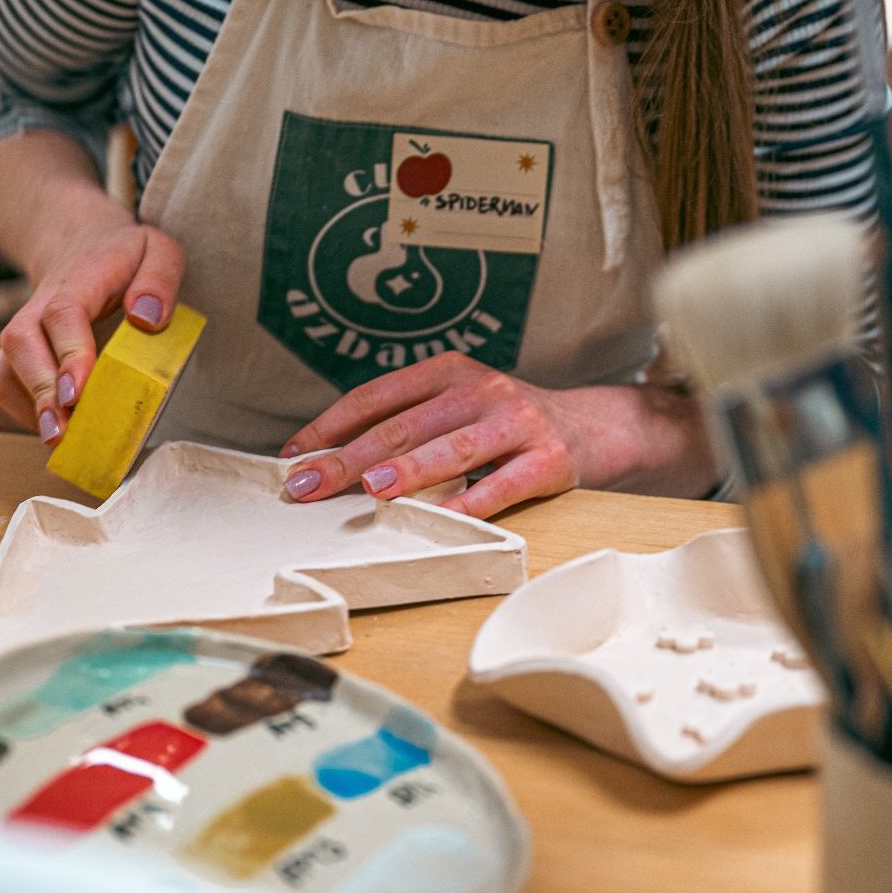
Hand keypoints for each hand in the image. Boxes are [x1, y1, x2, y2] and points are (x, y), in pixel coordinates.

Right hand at [0, 222, 183, 443]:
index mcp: (80, 279)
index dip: (69, 353)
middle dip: (40, 391)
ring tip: (59, 441)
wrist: (83, 247)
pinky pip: (3, 384)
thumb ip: (160, 279)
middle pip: (22, 343)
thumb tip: (147, 318)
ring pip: (6, 368)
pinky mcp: (15, 353)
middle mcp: (39, 305)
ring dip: (29, 408)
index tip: (77, 391)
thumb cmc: (126, 259)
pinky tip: (58, 427)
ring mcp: (24, 329)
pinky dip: (23, 411)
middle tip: (63, 431)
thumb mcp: (159, 251)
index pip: (64, 313)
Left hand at [278, 352, 716, 517]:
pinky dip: (471, 505)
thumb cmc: (512, 421)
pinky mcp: (548, 459)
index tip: (293, 455)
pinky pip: (502, 486)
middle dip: (348, 457)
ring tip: (371, 489)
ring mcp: (516, 422)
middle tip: (307, 485)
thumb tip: (337, 460)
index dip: (330, 425)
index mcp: (449, 371)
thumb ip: (411, 422)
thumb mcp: (461, 404)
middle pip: (403, 425)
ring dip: (407, 470)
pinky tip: (444, 521)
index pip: (376, 396)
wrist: (599, 425)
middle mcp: (480, 390)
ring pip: (451, 449)